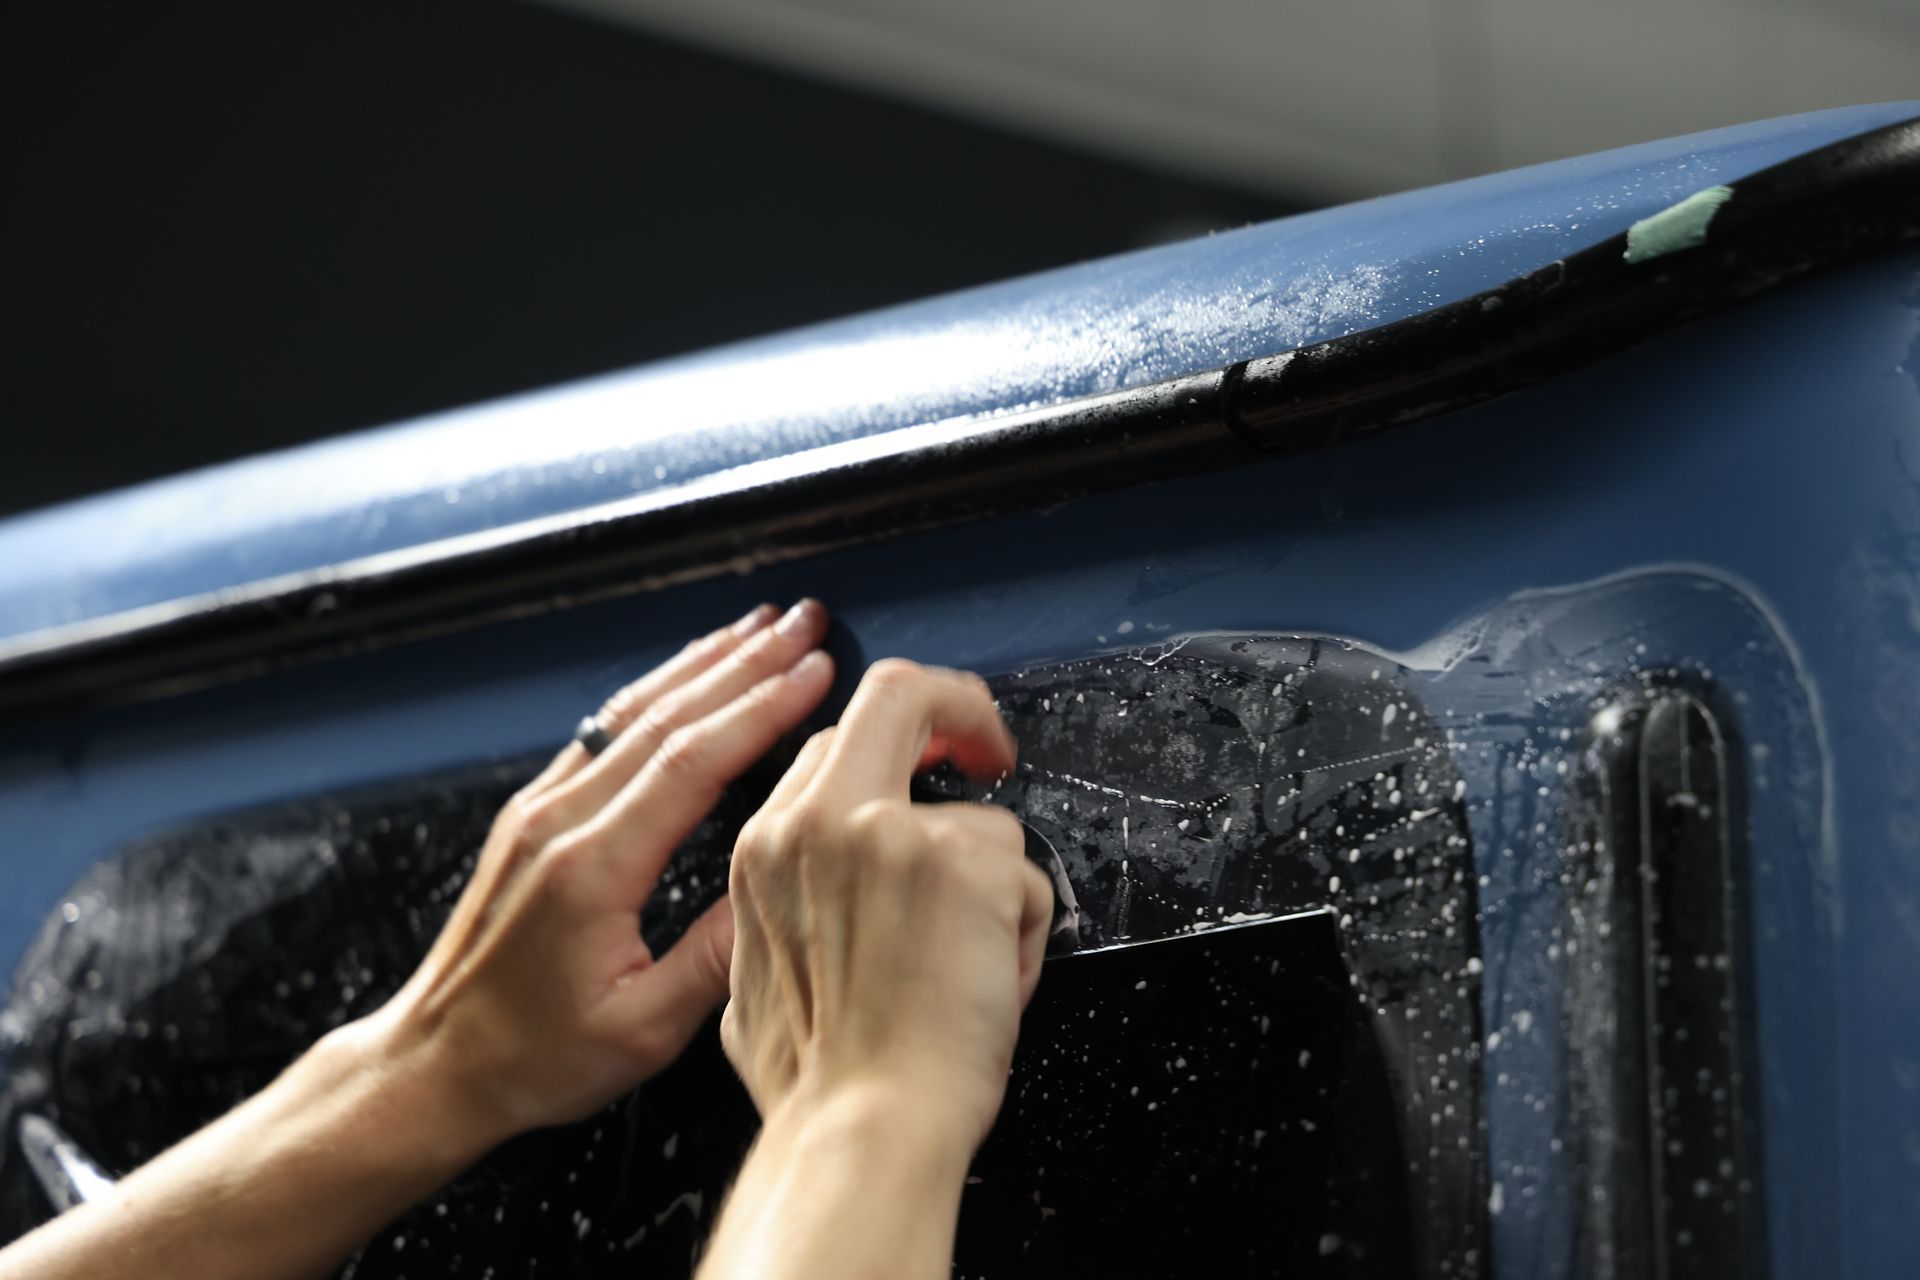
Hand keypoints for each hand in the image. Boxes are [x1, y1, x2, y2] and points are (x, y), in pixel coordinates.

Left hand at [364, 597, 834, 1143]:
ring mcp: (540, 811)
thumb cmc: (532, 1058)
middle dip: (746, 662)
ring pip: (632, 711)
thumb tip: (786, 885)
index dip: (761, 708)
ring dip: (703, 662)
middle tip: (806, 622)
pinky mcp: (532, 815)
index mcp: (592, 868)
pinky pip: (604, 730)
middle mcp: (560, 822)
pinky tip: (690, 673)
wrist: (437, 1062)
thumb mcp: (642, 1029)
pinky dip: (659, 690)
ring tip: (761, 627)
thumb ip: (718, 957)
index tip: (816, 671)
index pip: (692, 759)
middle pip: (666, 715)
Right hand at [721, 658, 1053, 1155]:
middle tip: (992, 748)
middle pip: (901, 693)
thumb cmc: (821, 1084)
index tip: (928, 756)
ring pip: (983, 823)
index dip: (893, 740)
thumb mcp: (751, 981)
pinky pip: (1028, 881)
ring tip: (972, 978)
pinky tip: (992, 990)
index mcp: (767, 848)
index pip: (835, 740)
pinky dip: (1026, 940)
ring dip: (996, 898)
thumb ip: (785, 913)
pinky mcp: (968, 865)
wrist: (861, 1131)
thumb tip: (818, 905)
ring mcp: (897, 835)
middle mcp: (823, 822)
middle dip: (961, 707)